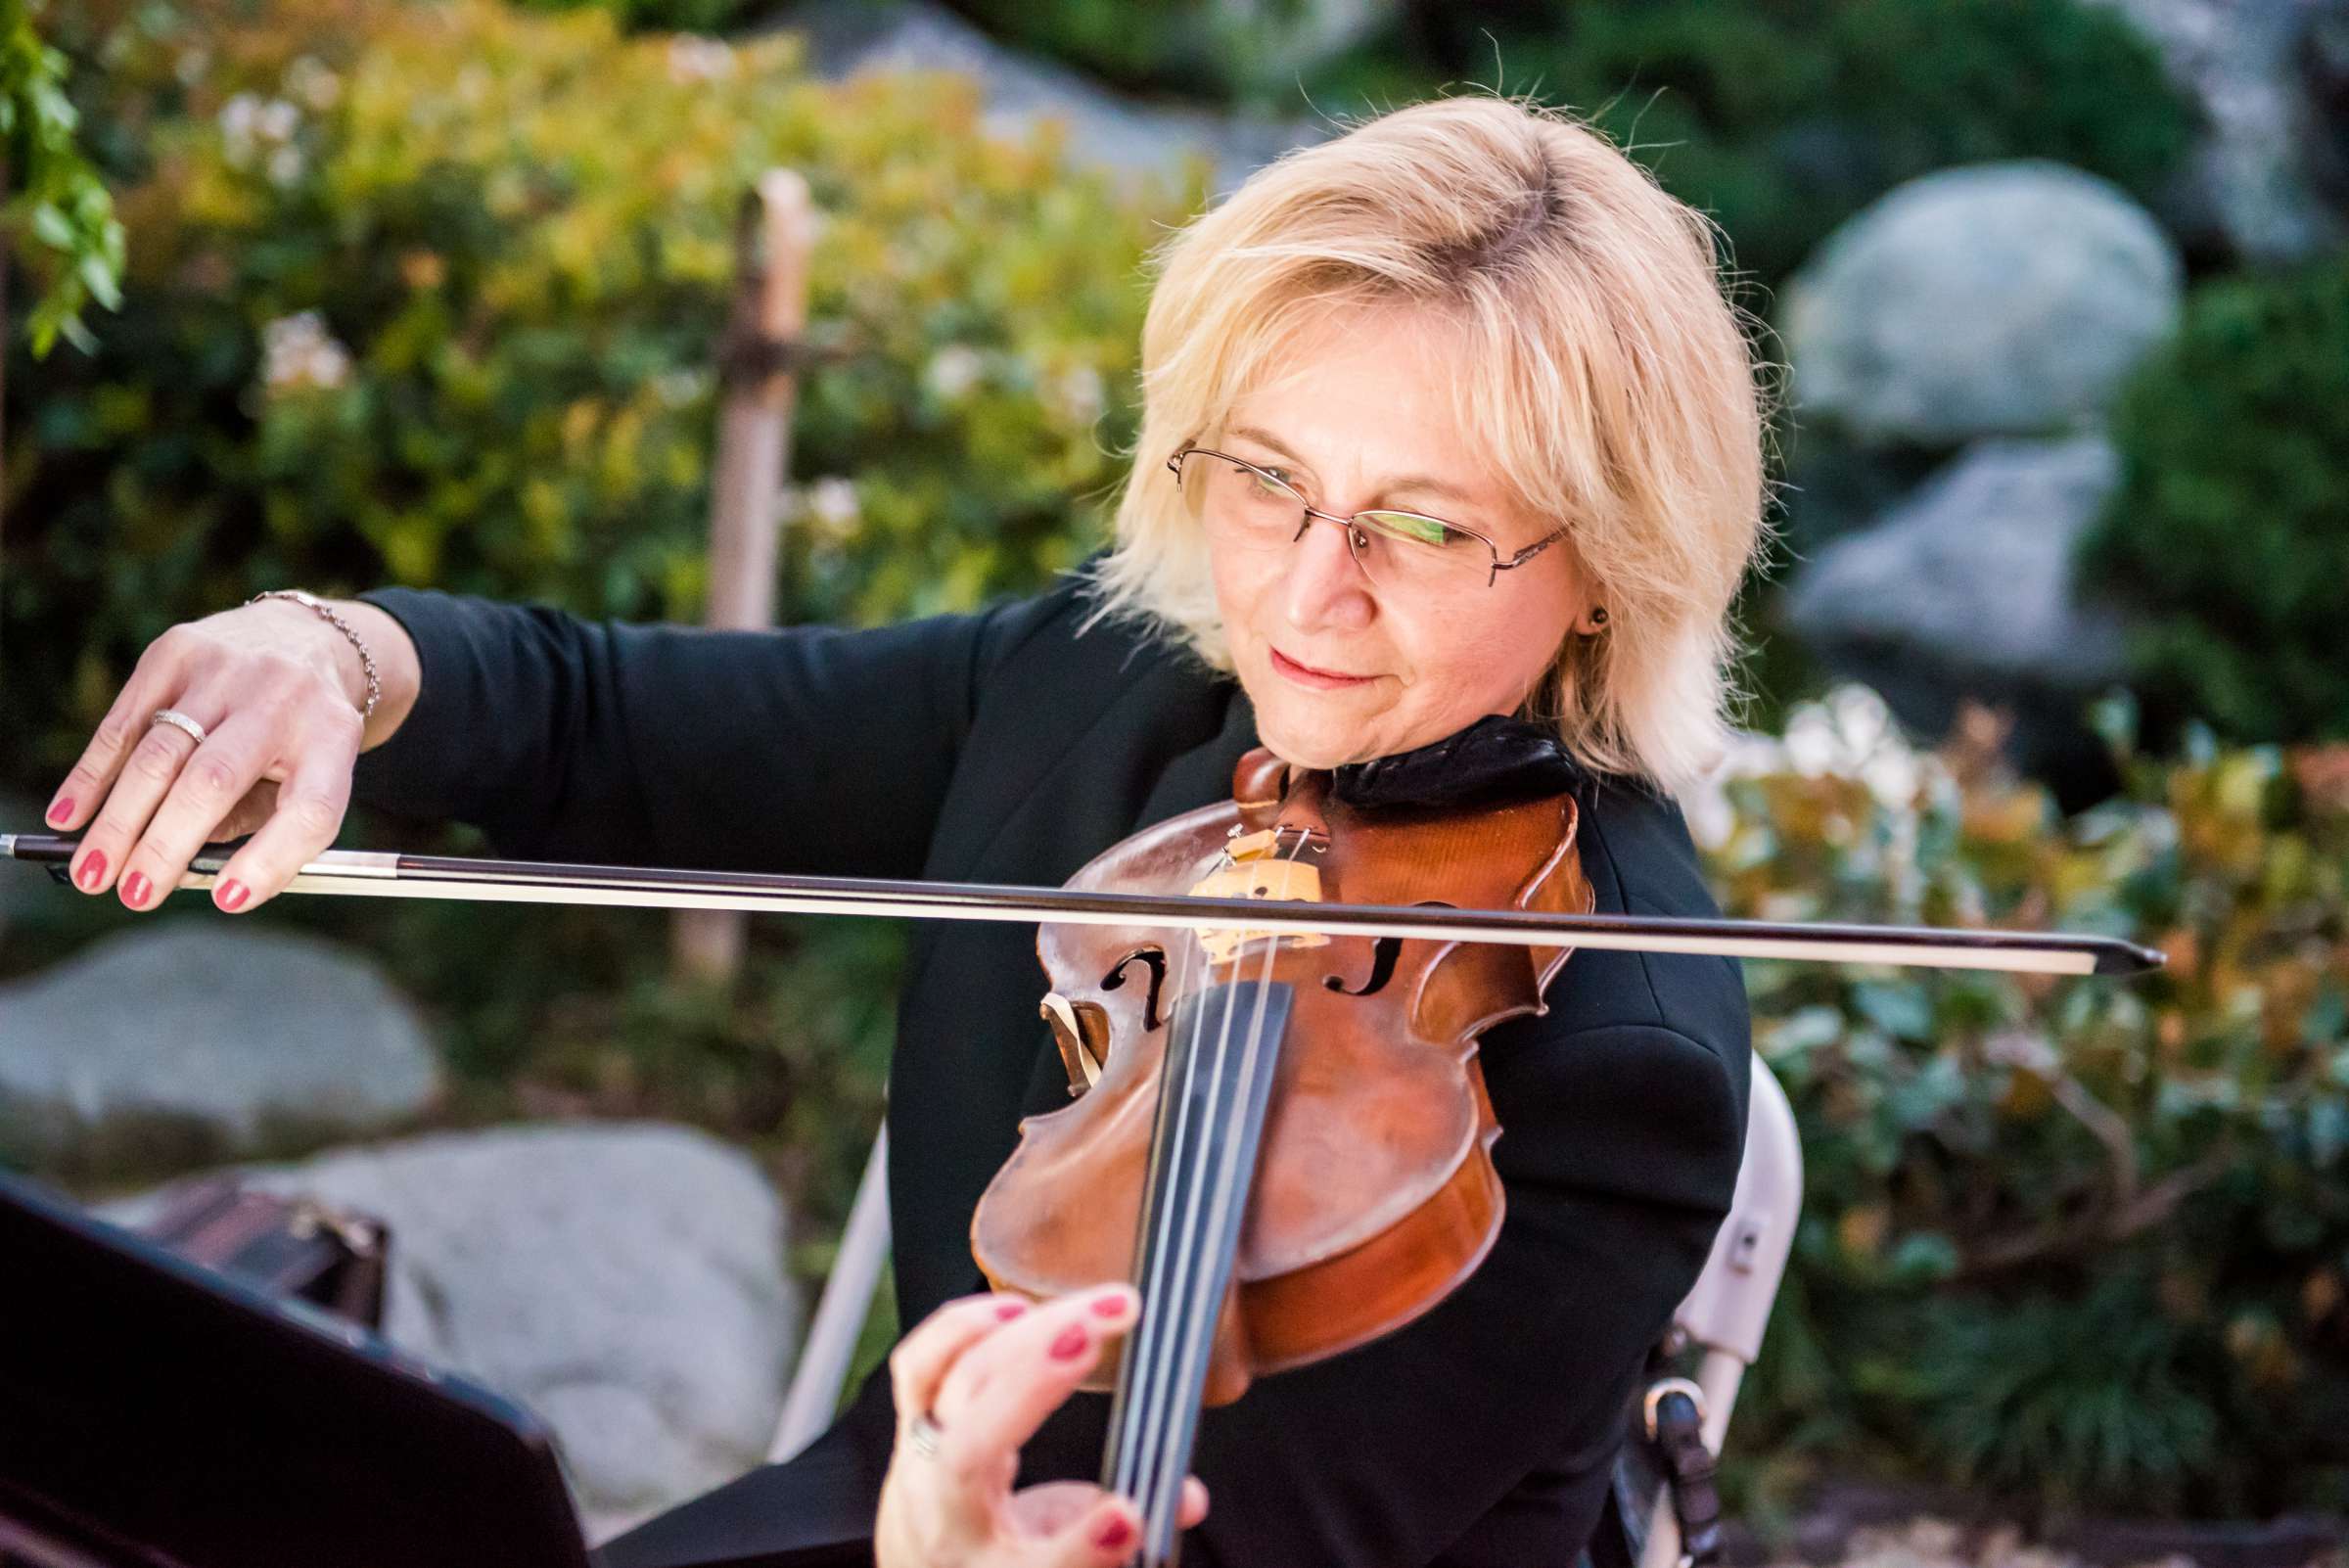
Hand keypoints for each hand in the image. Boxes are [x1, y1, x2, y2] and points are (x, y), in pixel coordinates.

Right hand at [40, 596, 414, 915]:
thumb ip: (259, 823)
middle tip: (134, 895)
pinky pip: (124, 723)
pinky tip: (71, 815)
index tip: (229, 900)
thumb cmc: (301, 734)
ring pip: (159, 755)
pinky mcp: (178, 650)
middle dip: (165, 846)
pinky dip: (94, 775)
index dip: (271, 858)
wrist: (306, 640)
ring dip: (119, 821)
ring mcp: (227, 668)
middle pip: (215, 780)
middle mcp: (283, 697)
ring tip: (93, 871)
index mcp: (331, 738)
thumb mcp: (310, 776)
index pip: (309, 808)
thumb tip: (181, 864)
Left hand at [876, 1285, 1207, 1567]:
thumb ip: (1111, 1538)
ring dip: (1009, 1334)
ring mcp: (917, 1454)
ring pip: (945, 1383)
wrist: (926, 1561)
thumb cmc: (991, 1560)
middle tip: (1102, 1331)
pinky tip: (1016, 1307)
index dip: (1083, 1541)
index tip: (1130, 1513)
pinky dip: (963, 1326)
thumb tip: (1186, 1499)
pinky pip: (921, 1364)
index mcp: (981, 1559)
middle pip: (973, 1446)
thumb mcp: (1051, 1567)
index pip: (1030, 1563)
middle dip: (1036, 1380)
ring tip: (1071, 1312)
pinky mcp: (915, 1415)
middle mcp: (937, 1508)